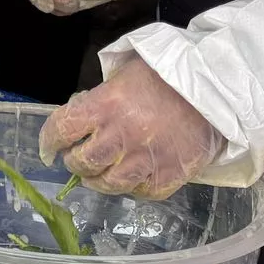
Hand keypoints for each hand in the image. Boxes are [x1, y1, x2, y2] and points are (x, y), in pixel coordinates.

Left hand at [38, 59, 224, 198]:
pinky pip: (141, 192)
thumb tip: (79, 116)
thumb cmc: (166, 75)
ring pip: (108, 183)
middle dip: (74, 162)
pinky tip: (130, 178)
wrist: (215, 86)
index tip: (48, 148)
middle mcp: (122, 135)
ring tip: (97, 175)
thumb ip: (99, 96)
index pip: (61, 129)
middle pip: (82, 162)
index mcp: (105, 105)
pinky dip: (132, 188)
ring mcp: (146, 158)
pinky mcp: (170, 174)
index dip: (49, 141)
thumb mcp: (124, 72)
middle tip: (76, 159)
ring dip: (97, 181)